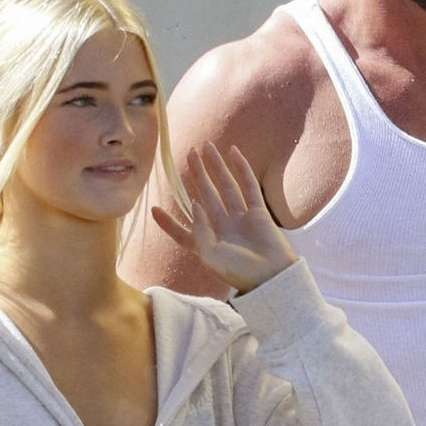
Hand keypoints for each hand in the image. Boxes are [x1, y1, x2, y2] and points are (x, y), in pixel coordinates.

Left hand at [150, 143, 298, 294]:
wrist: (270, 278)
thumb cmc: (237, 272)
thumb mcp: (208, 255)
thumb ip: (198, 229)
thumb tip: (194, 202)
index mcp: (207, 244)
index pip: (183, 231)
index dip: (169, 222)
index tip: (155, 209)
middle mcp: (222, 228)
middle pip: (206, 196)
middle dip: (198, 175)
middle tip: (189, 153)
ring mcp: (240, 218)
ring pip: (225, 186)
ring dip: (216, 167)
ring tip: (207, 147)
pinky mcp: (258, 212)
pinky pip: (248, 186)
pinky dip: (241, 169)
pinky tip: (233, 153)